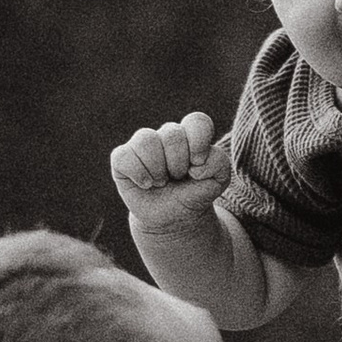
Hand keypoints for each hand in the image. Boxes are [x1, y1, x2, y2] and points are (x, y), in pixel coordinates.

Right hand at [109, 111, 233, 230]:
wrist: (173, 219)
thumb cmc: (194, 194)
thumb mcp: (218, 181)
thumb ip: (219, 163)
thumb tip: (196, 163)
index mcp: (191, 135)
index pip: (197, 122)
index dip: (198, 142)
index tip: (198, 164)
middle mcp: (166, 135)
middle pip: (172, 134)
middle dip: (178, 164)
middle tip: (178, 178)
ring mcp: (142, 145)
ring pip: (146, 140)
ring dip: (158, 170)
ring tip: (161, 182)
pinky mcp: (122, 158)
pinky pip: (124, 156)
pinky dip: (138, 174)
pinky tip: (145, 184)